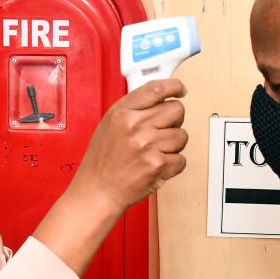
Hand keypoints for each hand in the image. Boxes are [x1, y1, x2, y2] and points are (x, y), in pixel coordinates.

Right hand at [67, 78, 188, 213]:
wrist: (97, 191)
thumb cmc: (101, 162)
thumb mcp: (109, 125)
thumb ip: (132, 110)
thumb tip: (158, 99)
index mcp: (122, 113)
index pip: (156, 89)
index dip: (174, 87)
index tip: (180, 90)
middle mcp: (135, 126)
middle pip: (176, 110)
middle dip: (174, 121)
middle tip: (163, 131)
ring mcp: (148, 145)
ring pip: (182, 135)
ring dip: (174, 146)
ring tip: (155, 153)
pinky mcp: (158, 165)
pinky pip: (181, 159)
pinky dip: (172, 165)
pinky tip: (156, 166)